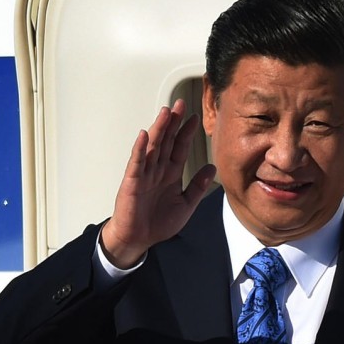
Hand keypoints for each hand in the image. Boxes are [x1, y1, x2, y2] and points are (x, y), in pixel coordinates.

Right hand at [100, 99, 215, 267]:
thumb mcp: (186, 204)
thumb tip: (211, 167)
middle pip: (166, 141)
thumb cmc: (158, 223)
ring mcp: (144, 174)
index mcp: (170, 174)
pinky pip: (136, 163)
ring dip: (158, 129)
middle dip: (173, 123)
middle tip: (180, 104)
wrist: (139, 239)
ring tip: (165, 113)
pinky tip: (143, 135)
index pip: (179, 148)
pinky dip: (139, 149)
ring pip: (152, 147)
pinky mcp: (132, 182)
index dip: (186, 133)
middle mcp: (157, 170)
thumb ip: (198, 186)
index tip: (195, 118)